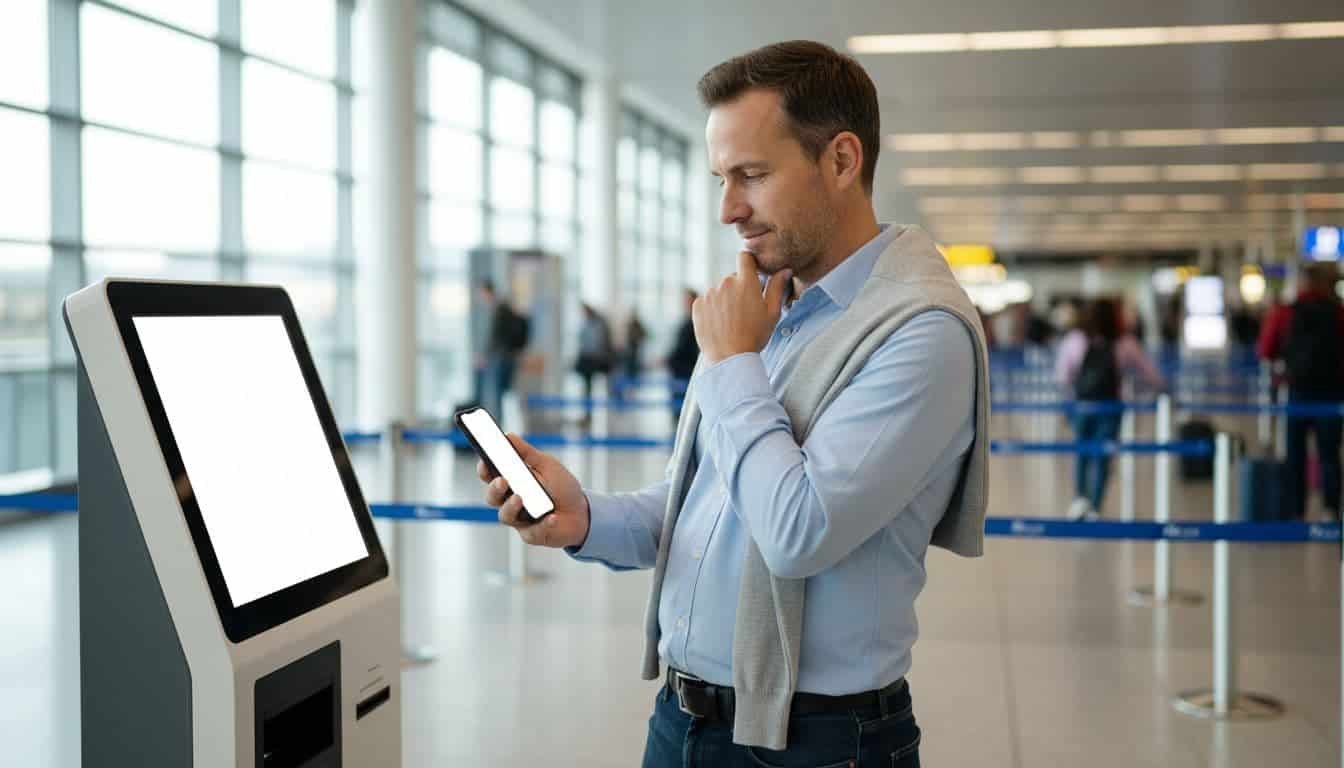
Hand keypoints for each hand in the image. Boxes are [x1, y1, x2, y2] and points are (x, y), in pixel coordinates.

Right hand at [477, 434, 589, 548]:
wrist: (583, 512)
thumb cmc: (562, 488)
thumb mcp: (547, 465)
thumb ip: (527, 453)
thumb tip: (508, 435)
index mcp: (512, 482)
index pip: (491, 476)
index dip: (484, 469)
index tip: (484, 461)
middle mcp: (511, 501)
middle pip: (492, 497)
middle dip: (494, 488)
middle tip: (502, 480)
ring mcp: (520, 519)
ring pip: (505, 515)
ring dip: (511, 506)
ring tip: (520, 498)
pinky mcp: (532, 534)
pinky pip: (533, 531)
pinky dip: (544, 523)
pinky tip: (552, 517)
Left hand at [692, 252, 790, 364]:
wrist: (729, 358)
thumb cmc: (755, 336)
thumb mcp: (772, 312)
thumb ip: (777, 287)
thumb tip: (784, 270)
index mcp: (746, 282)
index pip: (745, 257)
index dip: (749, 263)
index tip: (752, 273)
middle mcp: (725, 282)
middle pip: (732, 277)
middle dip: (738, 288)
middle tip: (745, 310)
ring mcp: (709, 293)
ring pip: (719, 290)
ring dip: (725, 299)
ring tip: (731, 321)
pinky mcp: (698, 304)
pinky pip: (706, 300)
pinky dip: (712, 308)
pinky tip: (720, 324)